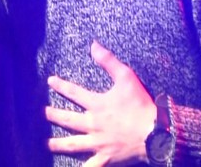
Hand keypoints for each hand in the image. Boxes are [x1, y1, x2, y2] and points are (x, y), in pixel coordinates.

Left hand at [45, 41, 156, 165]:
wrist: (157, 132)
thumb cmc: (141, 105)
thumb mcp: (126, 78)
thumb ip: (109, 62)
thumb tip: (94, 45)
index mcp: (97, 105)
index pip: (74, 92)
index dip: (60, 86)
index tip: (50, 81)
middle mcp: (93, 124)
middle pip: (68, 119)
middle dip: (53, 115)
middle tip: (43, 113)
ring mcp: (98, 142)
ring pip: (73, 144)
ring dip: (59, 144)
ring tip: (48, 144)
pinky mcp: (106, 157)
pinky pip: (92, 166)